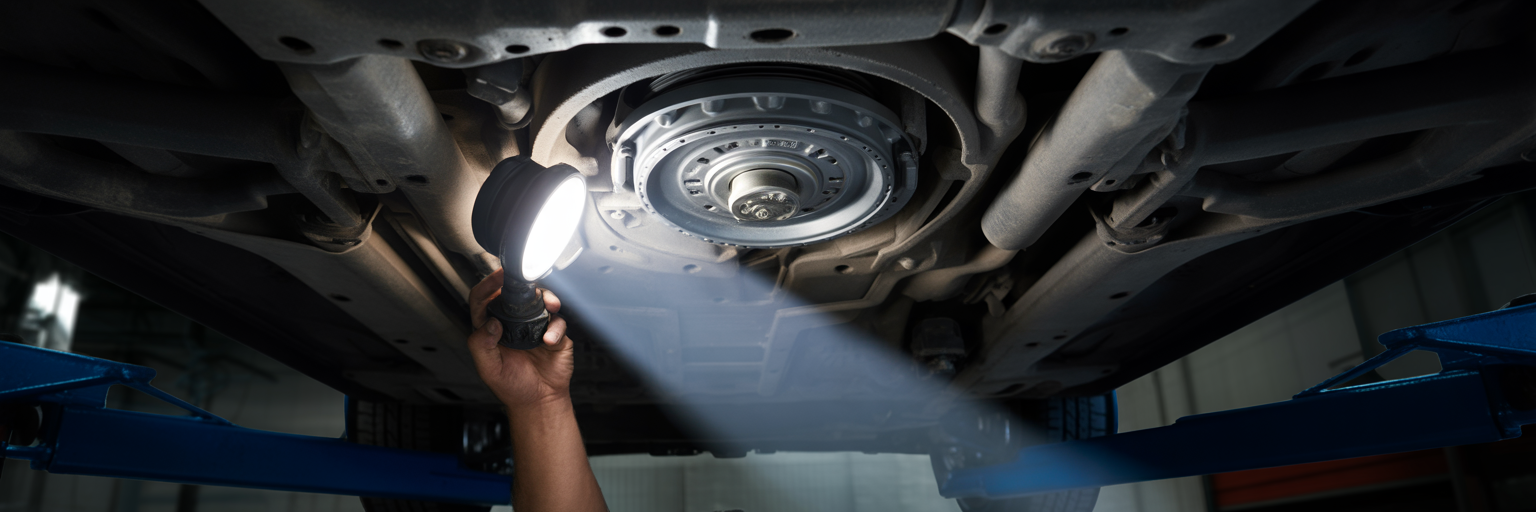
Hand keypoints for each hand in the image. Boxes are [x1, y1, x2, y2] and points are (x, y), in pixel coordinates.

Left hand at [467, 268, 574, 409]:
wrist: (539, 402)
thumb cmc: (512, 387)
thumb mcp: (489, 369)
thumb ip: (482, 345)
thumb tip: (490, 323)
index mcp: (492, 329)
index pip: (484, 300)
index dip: (488, 285)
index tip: (497, 277)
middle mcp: (514, 324)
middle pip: (515, 295)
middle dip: (522, 286)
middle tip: (527, 283)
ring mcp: (535, 327)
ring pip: (540, 301)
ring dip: (547, 298)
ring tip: (550, 306)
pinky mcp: (555, 334)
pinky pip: (558, 322)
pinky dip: (555, 328)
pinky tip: (549, 340)